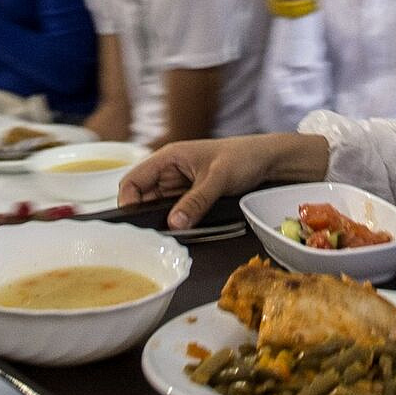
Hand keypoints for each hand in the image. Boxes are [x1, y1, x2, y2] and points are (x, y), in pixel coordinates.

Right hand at [119, 133, 329, 228]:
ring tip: (163, 237)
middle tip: (149, 236)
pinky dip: (175, 222)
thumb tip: (173, 224)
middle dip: (143, 215)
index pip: (134, 179)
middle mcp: (169, 171)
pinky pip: (175, 211)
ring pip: (158, 207)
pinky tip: (179, 232)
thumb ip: (195, 202)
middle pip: (142, 196)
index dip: (127, 200)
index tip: (132, 222)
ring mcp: (180, 185)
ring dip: (160, 220)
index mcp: (168, 157)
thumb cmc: (243, 157)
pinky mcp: (191, 197)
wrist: (268, 160)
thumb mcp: (218, 179)